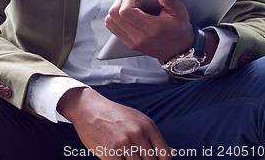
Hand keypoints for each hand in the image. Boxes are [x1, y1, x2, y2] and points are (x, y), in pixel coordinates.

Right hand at [57, 87, 174, 158]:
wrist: (91, 109)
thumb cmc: (115, 115)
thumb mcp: (138, 120)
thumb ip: (154, 137)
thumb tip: (173, 152)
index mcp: (148, 126)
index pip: (165, 154)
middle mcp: (138, 133)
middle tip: (134, 155)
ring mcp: (124, 143)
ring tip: (125, 154)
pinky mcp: (110, 152)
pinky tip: (117, 157)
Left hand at [105, 0, 193, 60]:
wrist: (179, 50)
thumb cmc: (179, 30)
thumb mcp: (180, 12)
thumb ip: (169, 0)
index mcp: (151, 29)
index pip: (125, 12)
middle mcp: (139, 37)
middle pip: (114, 15)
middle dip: (121, 1)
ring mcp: (132, 42)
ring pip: (110, 21)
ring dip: (117, 9)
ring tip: (130, 5)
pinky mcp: (129, 43)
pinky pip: (113, 28)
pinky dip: (117, 18)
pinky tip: (128, 14)